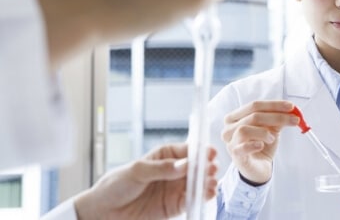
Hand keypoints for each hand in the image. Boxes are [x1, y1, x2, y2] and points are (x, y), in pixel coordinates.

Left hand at [74, 143, 217, 219]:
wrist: (103, 212)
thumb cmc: (115, 185)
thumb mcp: (137, 171)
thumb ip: (161, 168)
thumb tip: (185, 164)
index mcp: (165, 156)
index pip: (187, 150)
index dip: (200, 151)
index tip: (209, 153)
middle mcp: (174, 171)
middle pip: (197, 166)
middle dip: (207, 166)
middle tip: (211, 169)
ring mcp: (175, 188)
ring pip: (198, 183)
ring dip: (208, 181)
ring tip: (211, 182)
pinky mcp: (175, 206)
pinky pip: (193, 200)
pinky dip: (202, 197)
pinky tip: (208, 193)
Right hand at [221, 100, 299, 183]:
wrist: (258, 169)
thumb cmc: (261, 146)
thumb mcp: (270, 129)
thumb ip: (277, 119)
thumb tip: (291, 110)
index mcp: (235, 117)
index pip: (254, 105)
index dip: (274, 105)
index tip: (291, 107)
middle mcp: (229, 128)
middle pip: (253, 116)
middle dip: (276, 117)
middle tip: (294, 120)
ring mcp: (230, 142)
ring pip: (244, 129)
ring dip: (263, 132)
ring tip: (272, 139)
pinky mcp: (235, 155)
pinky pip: (242, 147)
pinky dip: (253, 145)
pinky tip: (261, 145)